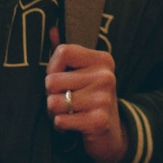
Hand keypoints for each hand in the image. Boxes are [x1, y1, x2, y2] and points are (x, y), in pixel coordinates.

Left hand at [45, 27, 126, 162]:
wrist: (110, 134)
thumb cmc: (89, 99)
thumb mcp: (81, 73)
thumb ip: (65, 53)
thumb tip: (52, 28)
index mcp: (103, 60)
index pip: (62, 52)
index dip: (53, 68)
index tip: (62, 79)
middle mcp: (106, 76)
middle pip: (52, 80)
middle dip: (52, 95)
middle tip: (66, 101)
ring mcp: (104, 99)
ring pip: (53, 102)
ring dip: (55, 112)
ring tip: (69, 112)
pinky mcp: (98, 121)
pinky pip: (60, 121)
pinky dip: (61, 126)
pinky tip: (73, 125)